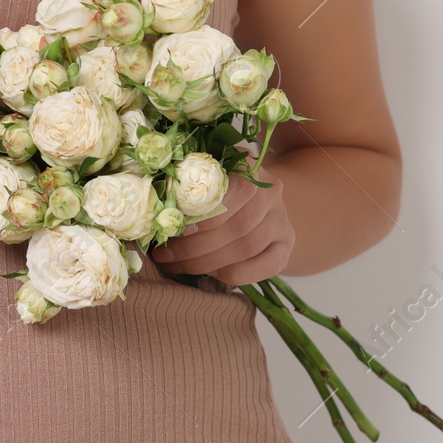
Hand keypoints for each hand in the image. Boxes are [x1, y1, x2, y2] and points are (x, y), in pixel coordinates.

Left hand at [150, 172, 293, 285]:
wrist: (256, 200)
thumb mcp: (203, 176)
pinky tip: (207, 274)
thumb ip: (186, 184)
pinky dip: (232, 274)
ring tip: (174, 266)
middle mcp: (272, 193)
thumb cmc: (217, 188)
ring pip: (246, 247)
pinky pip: (264, 267)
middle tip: (162, 256)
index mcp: (250, 168)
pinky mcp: (286, 246)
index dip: (203, 212)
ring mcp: (282, 221)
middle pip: (237, 225)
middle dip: (194, 246)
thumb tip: (156, 208)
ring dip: (205, 263)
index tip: (173, 227)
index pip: (235, 190)